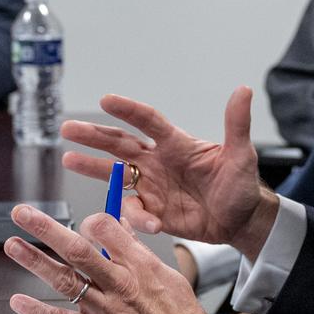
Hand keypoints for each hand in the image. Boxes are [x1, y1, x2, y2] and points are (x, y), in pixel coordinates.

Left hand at [5, 205, 220, 313]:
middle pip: (77, 249)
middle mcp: (120, 284)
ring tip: (13, 245)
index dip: (89, 219)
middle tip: (23, 214)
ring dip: (35, 261)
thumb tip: (121, 228)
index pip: (107, 228)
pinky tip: (18, 301)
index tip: (82, 220)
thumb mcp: (169, 276)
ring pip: (64, 279)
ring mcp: (105, 310)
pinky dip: (37, 311)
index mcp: (140, 265)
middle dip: (46, 228)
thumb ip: (139, 252)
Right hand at [61, 88, 278, 261]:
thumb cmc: (241, 185)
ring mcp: (152, 186)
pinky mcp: (153, 211)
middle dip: (94, 135)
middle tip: (68, 128)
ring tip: (68, 160)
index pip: (148, 122)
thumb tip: (244, 90)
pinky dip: (136, 217)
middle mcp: (158, 162)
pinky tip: (148, 223)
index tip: (107, 100)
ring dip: (92, 167)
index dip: (128, 111)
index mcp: (176, 144)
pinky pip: (134, 211)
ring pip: (115, 173)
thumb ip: (237, 124)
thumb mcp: (241, 156)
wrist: (241, 221)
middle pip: (120, 144)